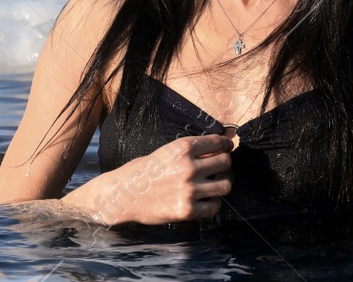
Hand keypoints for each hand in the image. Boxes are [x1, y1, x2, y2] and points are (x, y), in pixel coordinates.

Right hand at [68, 134, 232, 224]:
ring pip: (225, 185)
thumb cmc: (144, 171)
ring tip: (215, 185)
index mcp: (183, 148)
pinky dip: (213, 204)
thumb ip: (190, 151)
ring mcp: (189, 189)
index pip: (218, 143)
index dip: (227, 145)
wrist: (124, 194)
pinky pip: (214, 207)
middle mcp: (188, 167)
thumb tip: (217, 149)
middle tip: (221, 168)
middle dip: (225, 164)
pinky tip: (205, 201)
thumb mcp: (166, 151)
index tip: (228, 148)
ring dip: (222, 184)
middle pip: (225, 163)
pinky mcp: (188, 210)